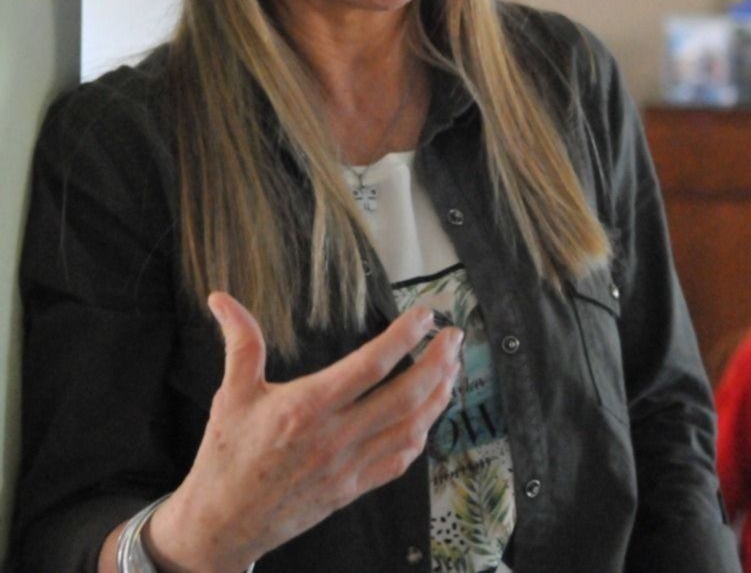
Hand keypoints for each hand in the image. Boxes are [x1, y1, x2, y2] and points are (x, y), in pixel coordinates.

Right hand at [140, 292, 460, 571]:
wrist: (220, 525)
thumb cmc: (225, 458)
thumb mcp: (230, 396)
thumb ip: (240, 344)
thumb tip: (221, 299)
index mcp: (307, 407)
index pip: (371, 365)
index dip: (404, 336)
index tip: (426, 316)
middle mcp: (335, 436)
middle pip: (405, 395)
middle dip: (438, 362)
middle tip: (455, 336)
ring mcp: (349, 466)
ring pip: (410, 428)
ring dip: (438, 396)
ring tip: (452, 368)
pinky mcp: (353, 489)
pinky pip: (399, 460)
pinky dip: (421, 435)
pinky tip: (429, 415)